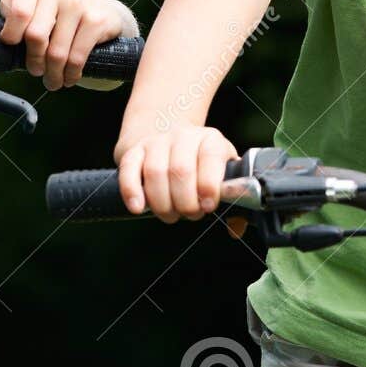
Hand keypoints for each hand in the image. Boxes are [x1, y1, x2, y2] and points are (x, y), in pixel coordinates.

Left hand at [0, 0, 128, 89]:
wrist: (94, 5)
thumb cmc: (50, 10)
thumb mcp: (25, 2)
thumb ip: (10, 13)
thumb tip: (7, 39)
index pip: (18, 12)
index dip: (12, 36)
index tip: (13, 45)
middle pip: (36, 35)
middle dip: (34, 61)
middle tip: (36, 71)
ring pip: (56, 51)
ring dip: (53, 74)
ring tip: (52, 81)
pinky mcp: (97, 18)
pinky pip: (77, 57)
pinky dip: (71, 74)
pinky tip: (69, 77)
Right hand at [114, 115, 237, 222]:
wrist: (172, 147)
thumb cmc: (202, 169)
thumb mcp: (222, 176)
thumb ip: (230, 201)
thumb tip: (235, 230)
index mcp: (210, 140)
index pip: (210, 158)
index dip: (208, 185)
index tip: (207, 206)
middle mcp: (183, 136)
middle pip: (180, 169)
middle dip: (185, 202)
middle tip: (189, 214)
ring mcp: (157, 142)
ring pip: (154, 172)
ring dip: (162, 203)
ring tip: (170, 214)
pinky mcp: (134, 152)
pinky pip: (129, 170)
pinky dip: (131, 191)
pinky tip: (138, 208)